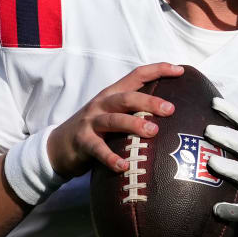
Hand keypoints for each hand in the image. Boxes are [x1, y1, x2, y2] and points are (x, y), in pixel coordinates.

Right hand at [46, 63, 182, 177]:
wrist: (58, 146)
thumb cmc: (94, 130)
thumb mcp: (111, 114)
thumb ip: (133, 111)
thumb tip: (170, 114)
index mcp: (112, 94)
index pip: (136, 75)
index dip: (158, 70)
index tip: (179, 70)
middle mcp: (101, 104)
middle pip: (127, 97)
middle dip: (149, 101)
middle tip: (170, 109)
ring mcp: (90, 122)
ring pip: (114, 120)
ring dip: (134, 124)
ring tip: (152, 131)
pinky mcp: (82, 142)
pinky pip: (98, 149)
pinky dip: (111, 158)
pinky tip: (123, 166)